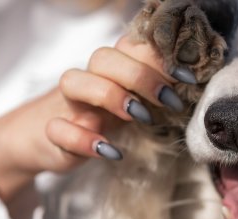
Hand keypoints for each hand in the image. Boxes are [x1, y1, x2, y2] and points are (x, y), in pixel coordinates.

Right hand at [0, 35, 188, 204]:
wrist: (45, 138)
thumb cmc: (99, 117)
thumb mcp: (128, 102)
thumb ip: (154, 92)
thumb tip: (192, 89)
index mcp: (111, 70)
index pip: (130, 46)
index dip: (159, 57)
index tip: (187, 79)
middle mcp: (89, 79)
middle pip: (103, 57)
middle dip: (139, 75)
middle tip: (168, 101)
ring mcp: (68, 104)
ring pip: (73, 80)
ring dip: (109, 94)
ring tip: (138, 117)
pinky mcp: (53, 132)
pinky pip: (57, 128)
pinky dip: (83, 139)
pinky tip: (110, 152)